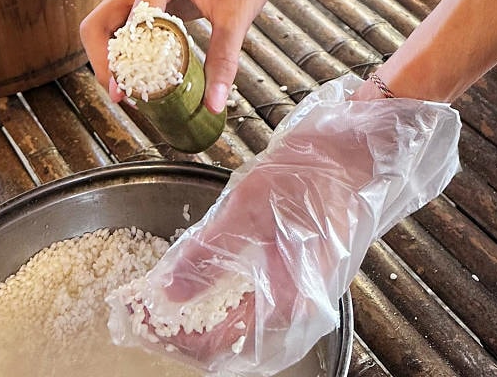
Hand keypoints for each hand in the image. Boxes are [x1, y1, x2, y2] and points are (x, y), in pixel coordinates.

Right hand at [80, 0, 279, 113]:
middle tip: (119, 93)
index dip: (123, 58)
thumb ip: (222, 61)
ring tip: (126, 88)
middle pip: (99, 22)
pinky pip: (123, 25)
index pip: (129, 21)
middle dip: (104, 60)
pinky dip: (125, 49)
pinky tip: (140, 72)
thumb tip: (214, 103)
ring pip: (106, 24)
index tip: (128, 91)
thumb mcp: (236, 18)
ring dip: (111, 56)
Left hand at [105, 76, 460, 375]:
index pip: (216, 346)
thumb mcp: (249, 209)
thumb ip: (208, 255)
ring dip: (200, 318)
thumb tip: (167, 291)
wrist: (357, 150)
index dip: (171, 336)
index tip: (138, 317)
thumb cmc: (311, 175)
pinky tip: (204, 281)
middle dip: (182, 332)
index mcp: (286, 304)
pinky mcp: (300, 277)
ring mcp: (300, 296)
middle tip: (145, 310)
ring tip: (166, 298)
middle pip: (228, 344)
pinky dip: (223, 301)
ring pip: (240, 327)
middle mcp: (295, 312)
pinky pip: (255, 306)